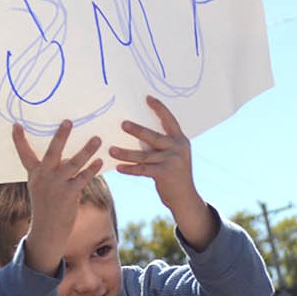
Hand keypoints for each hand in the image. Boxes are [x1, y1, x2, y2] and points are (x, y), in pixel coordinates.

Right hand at [12, 121, 105, 274]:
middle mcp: (44, 177)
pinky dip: (92, 169)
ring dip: (86, 150)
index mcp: (34, 174)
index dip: (19, 139)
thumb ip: (55, 171)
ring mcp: (56, 185)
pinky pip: (83, 178)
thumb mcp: (44, 187)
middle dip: (61, 136)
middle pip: (52, 152)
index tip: (16, 124)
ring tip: (97, 138)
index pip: (24, 154)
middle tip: (68, 121)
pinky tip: (100, 161)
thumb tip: (71, 157)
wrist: (47, 231)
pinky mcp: (69, 194)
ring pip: (73, 163)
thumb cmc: (47, 206)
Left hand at [106, 96, 214, 247]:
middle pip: (153, 136)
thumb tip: (139, 133)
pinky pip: (143, 170)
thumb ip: (162, 145)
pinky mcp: (165, 174)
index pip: (170, 120)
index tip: (147, 98)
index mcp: (180, 140)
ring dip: (126, 153)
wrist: (185, 198)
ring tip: (111, 149)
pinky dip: (130, 168)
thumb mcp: (173, 156)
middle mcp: (178, 148)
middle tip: (122, 124)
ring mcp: (172, 161)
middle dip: (137, 130)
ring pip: (144, 155)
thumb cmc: (175, 174)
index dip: (159, 108)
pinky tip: (118, 167)